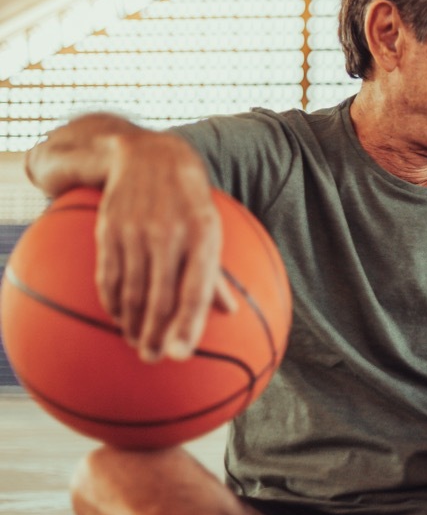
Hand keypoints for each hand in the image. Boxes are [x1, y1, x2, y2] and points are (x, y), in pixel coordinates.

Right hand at [96, 132, 235, 362]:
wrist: (145, 154)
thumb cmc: (188, 199)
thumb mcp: (211, 226)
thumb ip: (215, 272)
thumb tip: (229, 312)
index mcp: (203, 235)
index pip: (195, 290)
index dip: (188, 325)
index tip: (180, 357)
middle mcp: (170, 235)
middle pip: (159, 297)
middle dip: (155, 335)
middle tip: (154, 360)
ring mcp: (136, 232)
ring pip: (132, 290)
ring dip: (132, 324)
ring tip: (137, 344)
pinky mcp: (109, 230)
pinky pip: (109, 275)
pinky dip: (113, 301)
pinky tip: (118, 318)